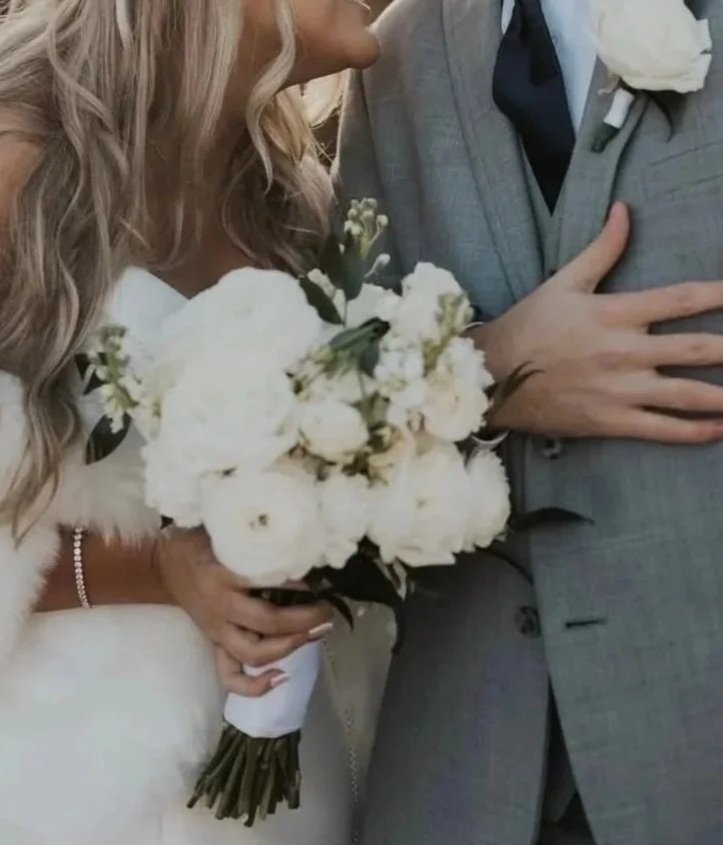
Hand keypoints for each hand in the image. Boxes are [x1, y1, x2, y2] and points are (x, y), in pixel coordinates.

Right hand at [156, 528, 331, 696]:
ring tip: (318, 632)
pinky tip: (281, 678)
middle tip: (327, 608)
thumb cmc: (202, 544)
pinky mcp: (215, 644)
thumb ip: (255, 542)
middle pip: (267, 622)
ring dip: (291, 646)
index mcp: (223, 574)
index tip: (319, 580)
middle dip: (304, 619)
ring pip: (255, 652)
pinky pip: (229, 676)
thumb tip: (301, 545)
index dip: (294, 583)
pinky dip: (254, 685)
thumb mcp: (226, 534)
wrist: (165, 567)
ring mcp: (217, 630)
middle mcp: (221, 606)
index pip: (263, 582)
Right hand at [474, 202, 722, 443]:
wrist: (492, 377)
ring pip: (689, 394)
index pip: (684, 298)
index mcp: (616, 312)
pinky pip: (661, 428)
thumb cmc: (528, 326)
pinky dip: (694, 432)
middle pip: (700, 348)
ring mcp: (620, 390)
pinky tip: (719, 430)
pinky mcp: (610, 421)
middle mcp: (625, 351)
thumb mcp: (563, 282)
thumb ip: (602, 249)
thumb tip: (625, 209)